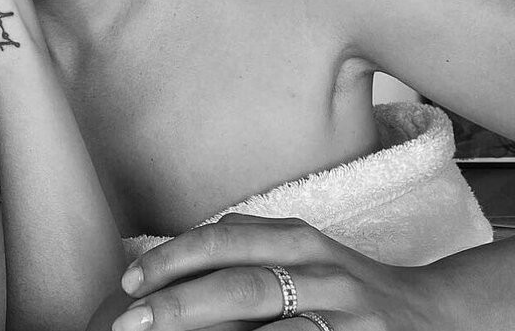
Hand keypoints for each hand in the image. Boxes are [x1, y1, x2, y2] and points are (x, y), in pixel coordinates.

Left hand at [111, 213, 449, 330]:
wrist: (434, 314)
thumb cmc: (346, 283)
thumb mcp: (302, 249)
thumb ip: (248, 244)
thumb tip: (178, 249)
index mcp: (299, 239)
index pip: (223, 241)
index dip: (171, 258)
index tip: (128, 280)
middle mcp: (322, 271)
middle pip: (240, 285)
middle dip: (178, 304)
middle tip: (130, 321)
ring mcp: (344, 317)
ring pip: (268, 330)